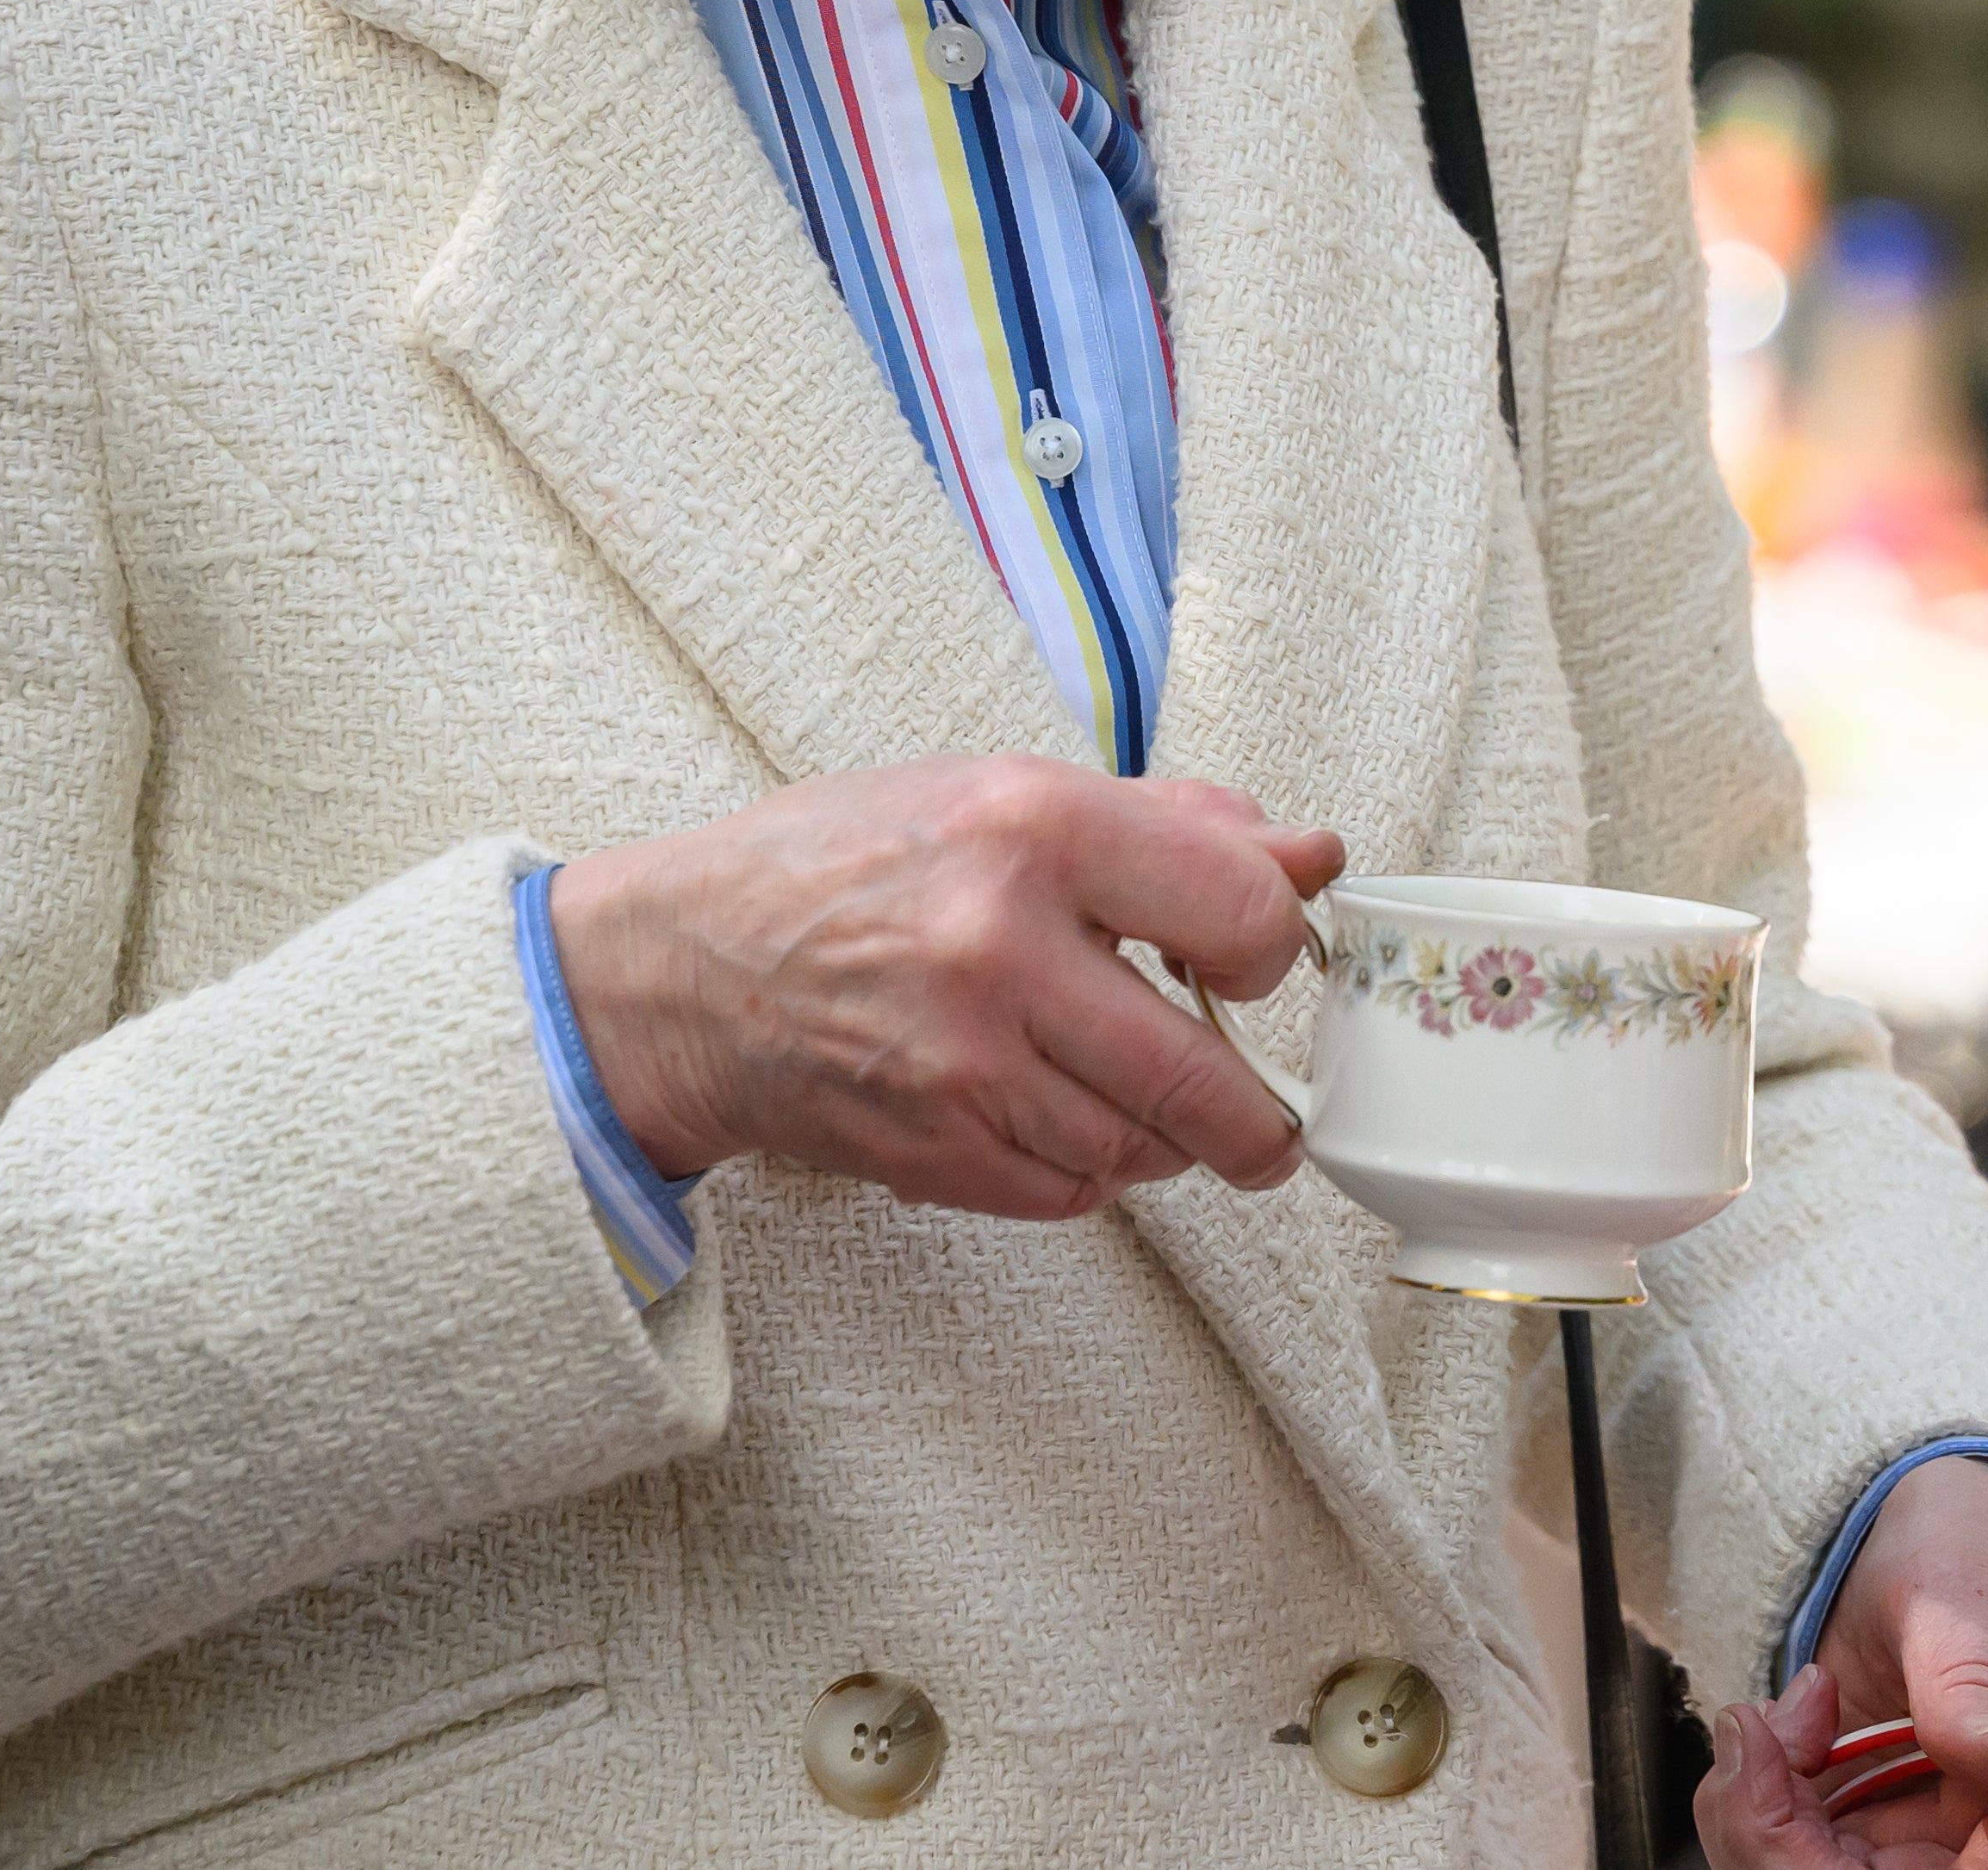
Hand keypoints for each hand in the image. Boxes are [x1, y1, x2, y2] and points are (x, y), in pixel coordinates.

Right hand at [544, 756, 1332, 1216]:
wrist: (678, 975)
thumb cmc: (841, 867)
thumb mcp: (1001, 794)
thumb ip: (1173, 825)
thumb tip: (1309, 857)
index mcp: (1032, 828)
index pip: (1241, 912)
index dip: (1271, 948)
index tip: (1253, 962)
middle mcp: (1000, 948)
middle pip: (1204, 1077)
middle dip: (1258, 1118)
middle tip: (1266, 1121)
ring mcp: (962, 1065)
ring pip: (1142, 1148)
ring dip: (1157, 1134)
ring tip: (1118, 1087)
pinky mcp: (931, 1153)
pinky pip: (1069, 1193)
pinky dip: (1083, 1169)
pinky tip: (1045, 1115)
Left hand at [1729, 1458, 1987, 1869]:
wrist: (1935, 1532)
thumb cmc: (1974, 1546)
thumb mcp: (1967, 1597)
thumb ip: (1974, 1682)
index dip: (1901, 1859)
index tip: (1807, 1767)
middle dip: (1798, 1839)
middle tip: (1757, 1732)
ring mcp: (1938, 1840)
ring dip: (1769, 1817)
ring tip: (1765, 1721)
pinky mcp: (1879, 1833)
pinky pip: (1807, 1854)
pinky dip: (1764, 1805)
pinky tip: (1769, 1732)